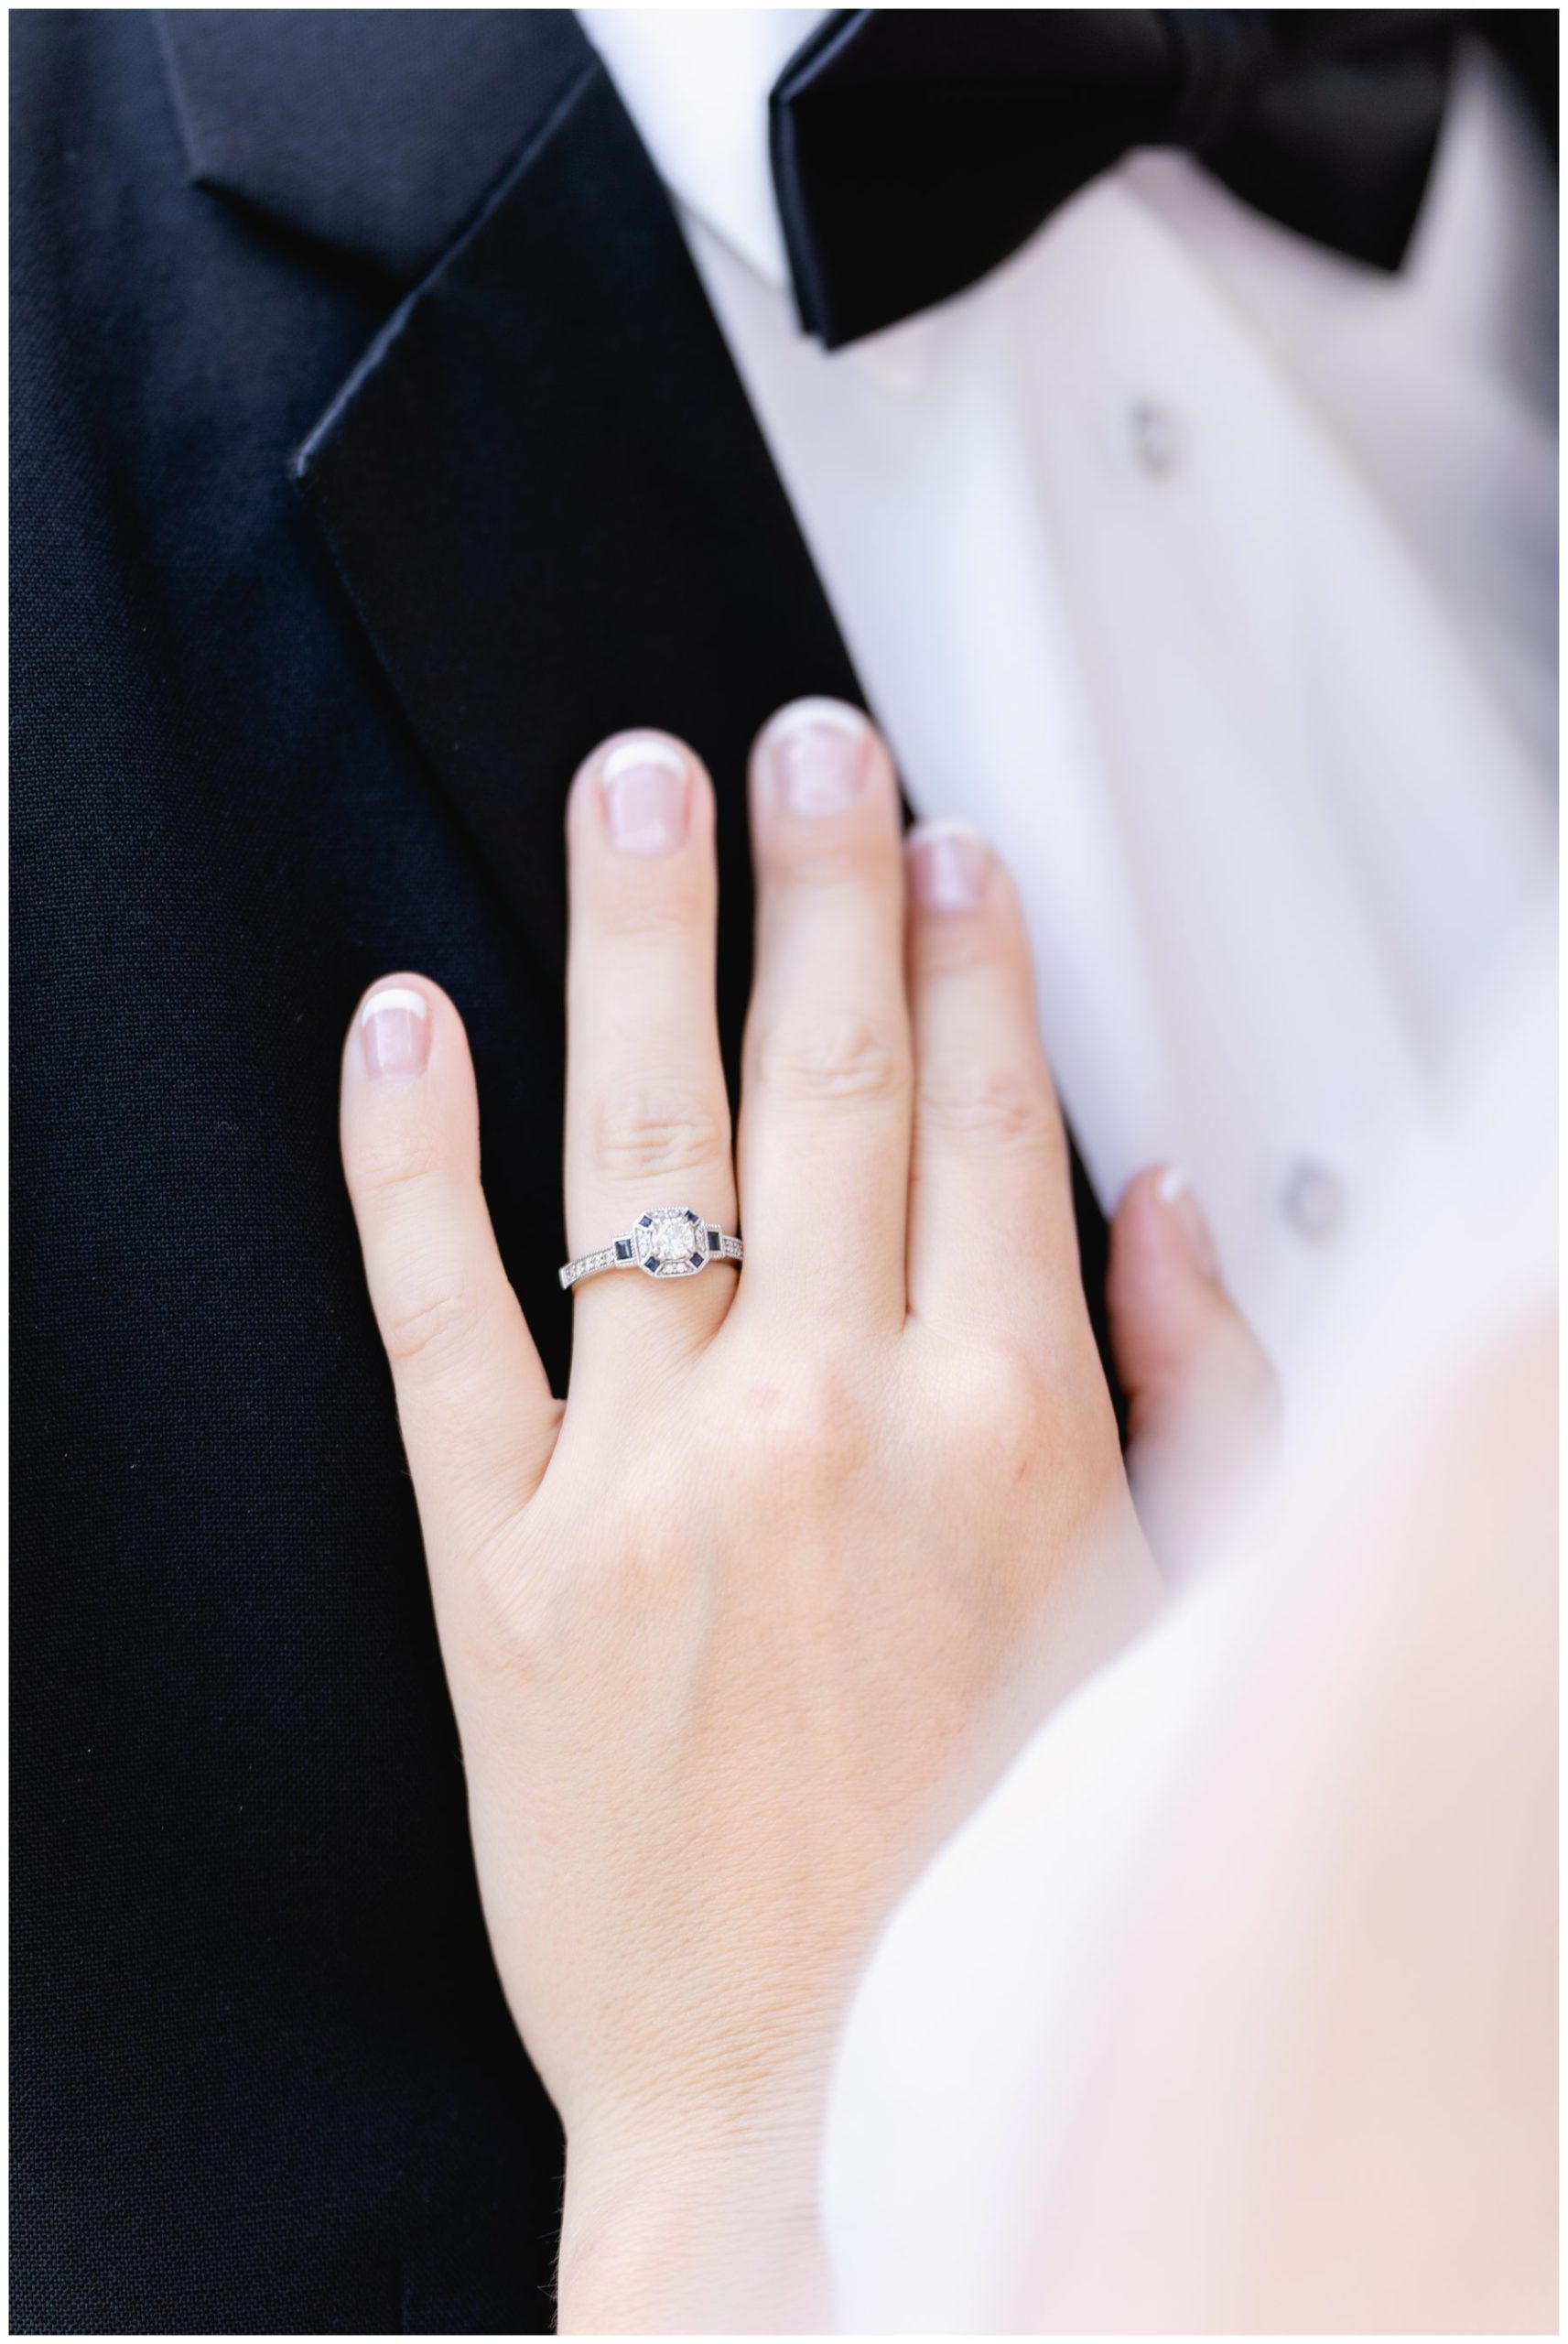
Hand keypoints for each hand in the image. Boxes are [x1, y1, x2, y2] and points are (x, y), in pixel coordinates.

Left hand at [339, 702, 1268, 2328]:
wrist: (807, 2091)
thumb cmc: (989, 1866)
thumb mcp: (1177, 1632)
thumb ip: (1192, 1395)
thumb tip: (1164, 1199)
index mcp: (1007, 1431)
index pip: (989, 1117)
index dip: (968, 957)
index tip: (944, 848)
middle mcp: (828, 1424)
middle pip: (827, 1083)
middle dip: (818, 886)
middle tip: (799, 749)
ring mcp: (645, 1480)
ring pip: (640, 1142)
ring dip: (640, 941)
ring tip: (636, 794)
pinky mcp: (494, 1562)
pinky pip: (435, 1313)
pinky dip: (408, 1154)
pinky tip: (405, 1025)